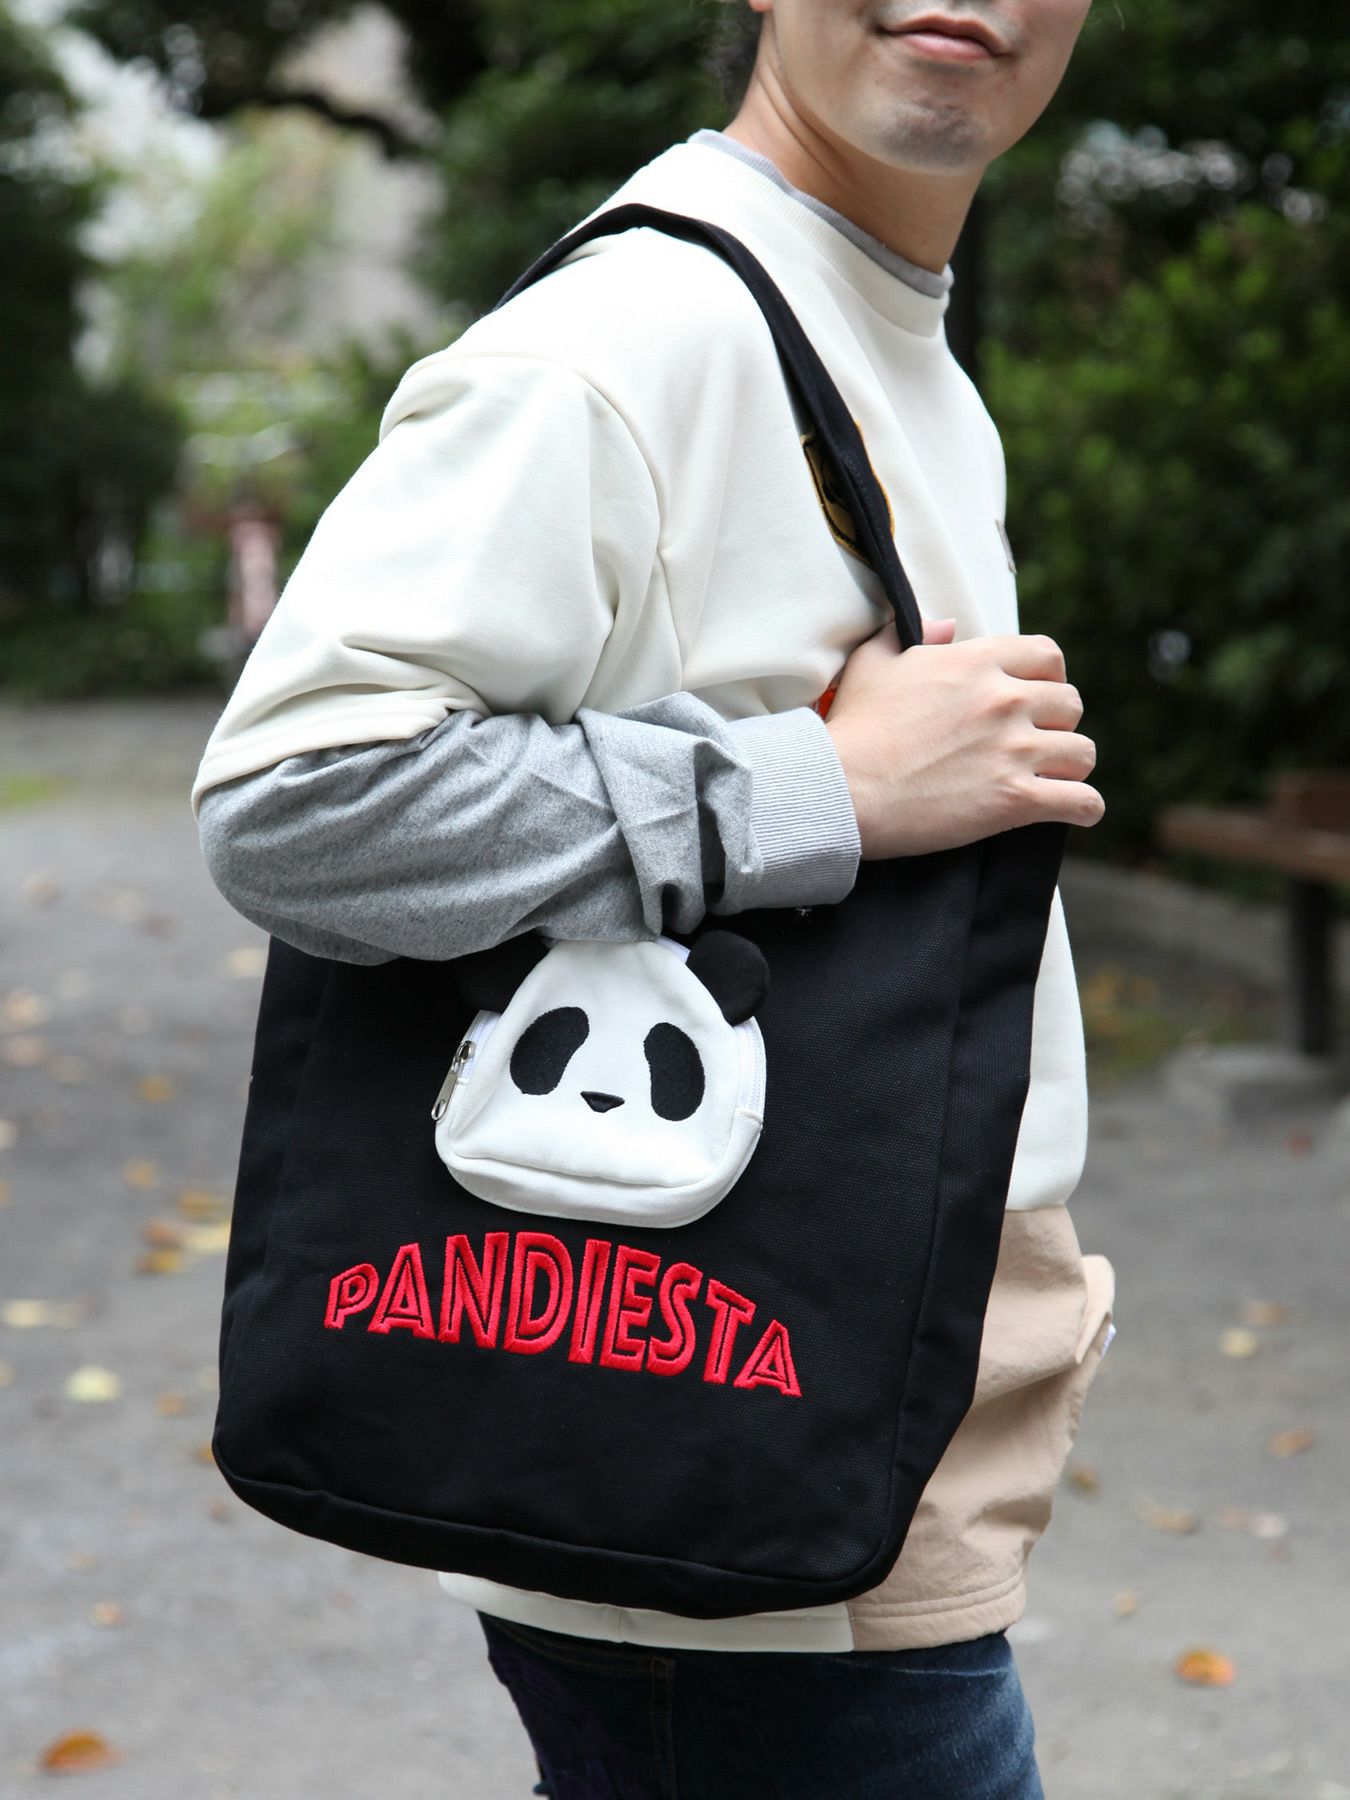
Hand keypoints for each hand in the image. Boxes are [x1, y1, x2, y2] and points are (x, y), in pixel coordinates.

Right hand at [823, 616, 1104, 858]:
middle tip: (1036, 744)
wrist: (841, 788)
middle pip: (1071, 704)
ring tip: (1054, 779)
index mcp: (977, 662)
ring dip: (1071, 767)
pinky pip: (1081, 802)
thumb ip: (915, 634)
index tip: (1034, 699)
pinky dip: (1085, 808)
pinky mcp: (1014, 800)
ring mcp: (1013, 751)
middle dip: (1057, 724)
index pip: (1048, 656)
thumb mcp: (874, 662)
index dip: (1047, 678)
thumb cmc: (852, 727)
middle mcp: (1004, 700)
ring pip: (1082, 753)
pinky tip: (1077, 811)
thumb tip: (947, 626)